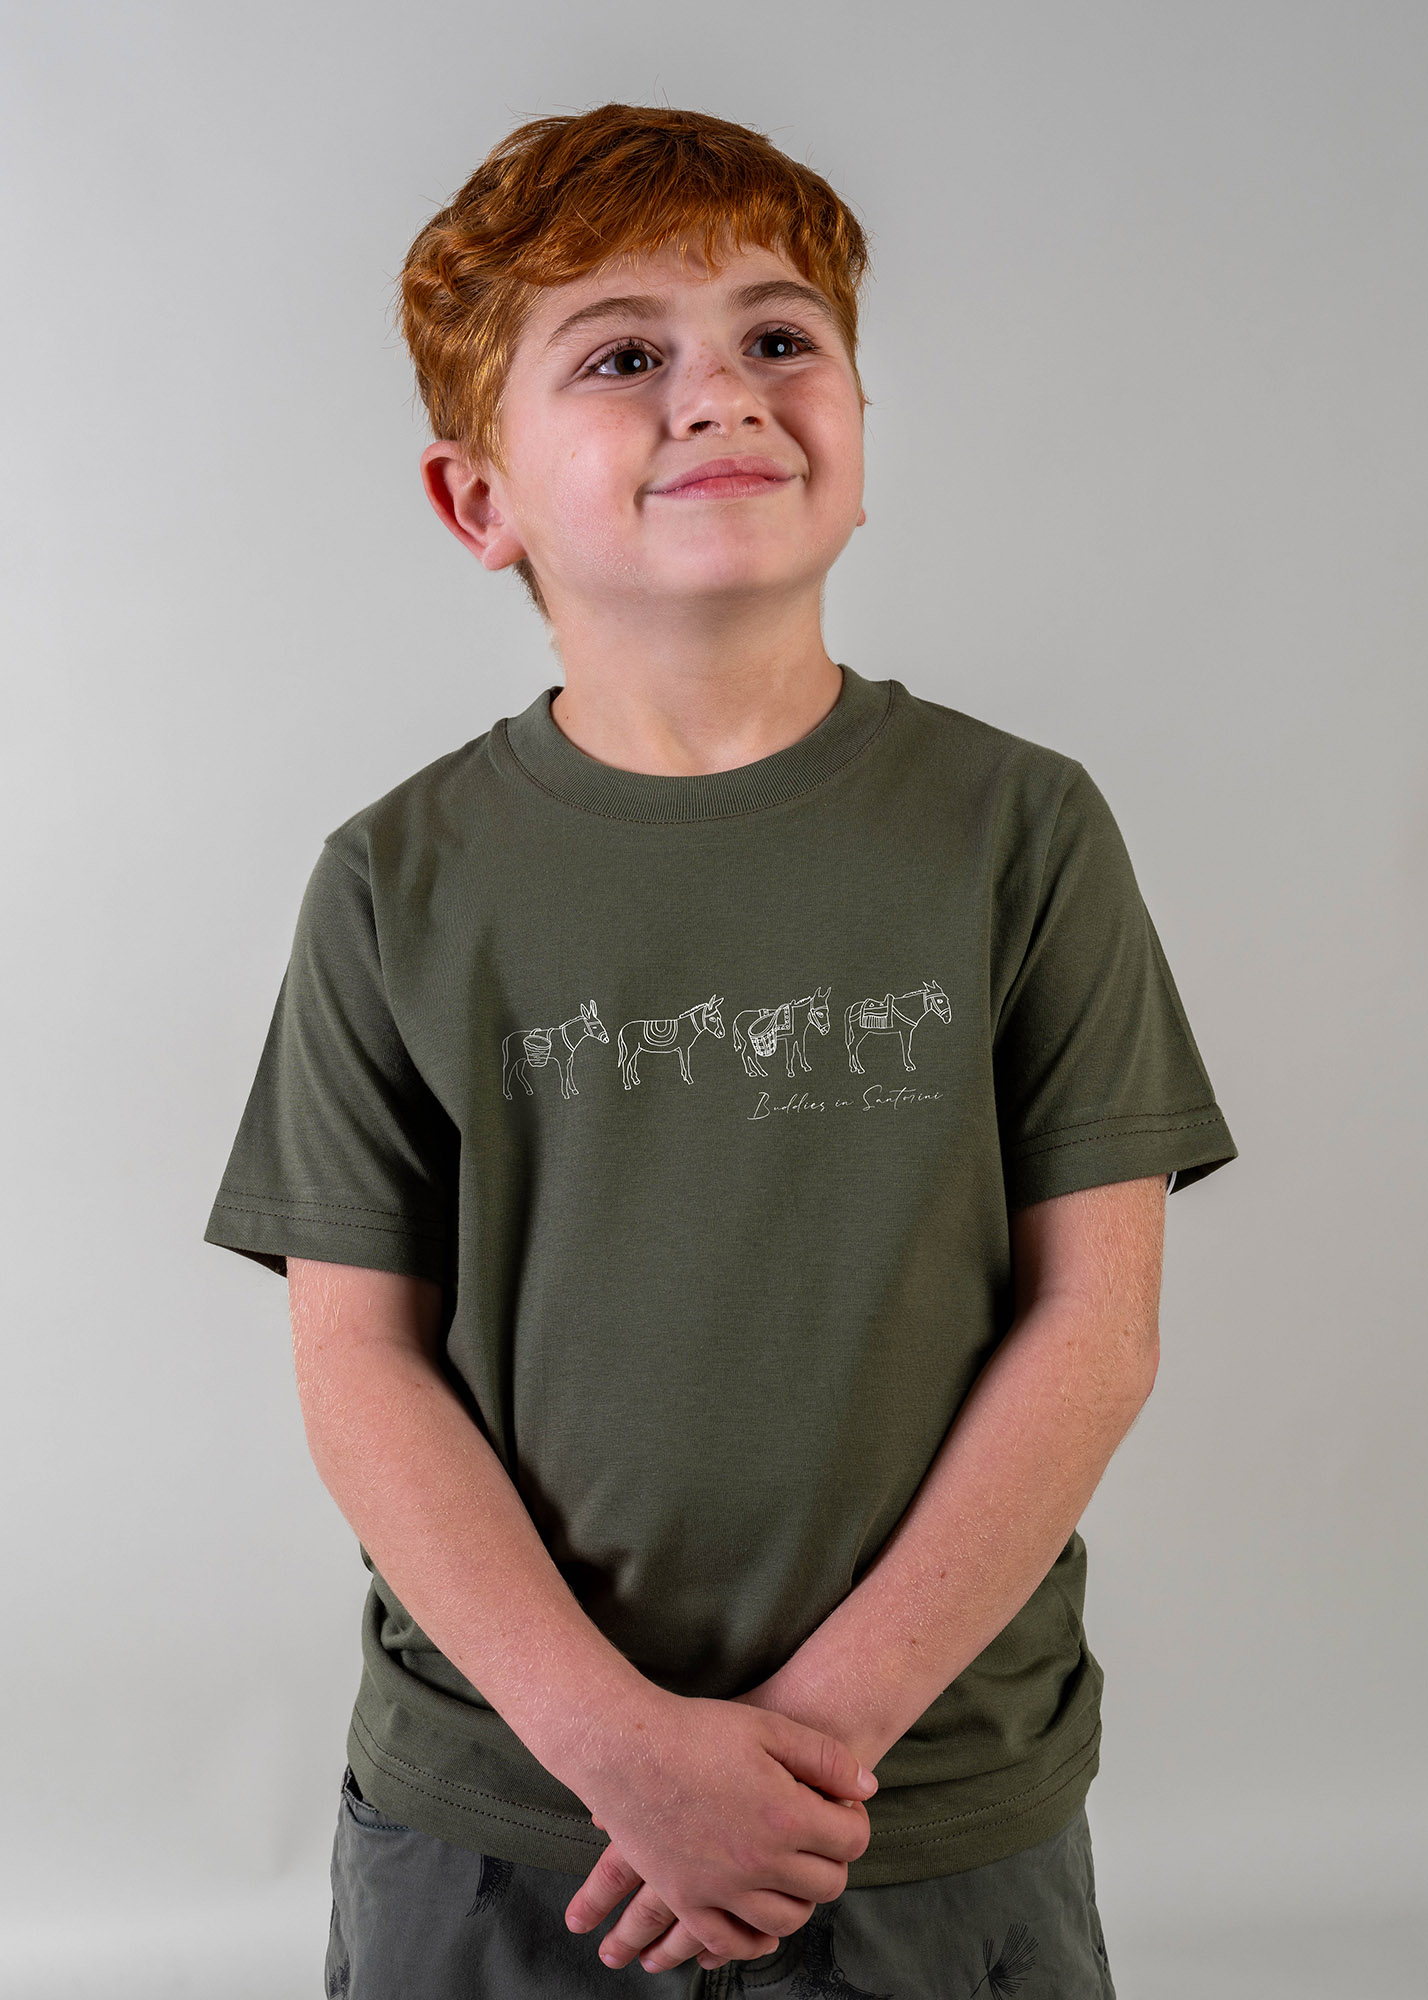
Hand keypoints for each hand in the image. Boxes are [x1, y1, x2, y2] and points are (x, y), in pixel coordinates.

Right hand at [561, 1687, 875, 1973]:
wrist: (625, 1748)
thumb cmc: (696, 1730)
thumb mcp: (769, 1727)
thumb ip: (826, 1758)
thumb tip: (868, 1787)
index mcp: (786, 1816)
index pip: (852, 1840)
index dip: (854, 1820)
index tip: (839, 1806)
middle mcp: (759, 1862)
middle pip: (827, 1884)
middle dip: (833, 1859)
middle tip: (817, 1835)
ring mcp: (722, 1888)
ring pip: (786, 1920)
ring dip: (800, 1899)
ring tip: (791, 1870)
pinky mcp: (687, 1900)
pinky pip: (731, 1941)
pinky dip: (752, 1939)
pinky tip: (758, 1922)